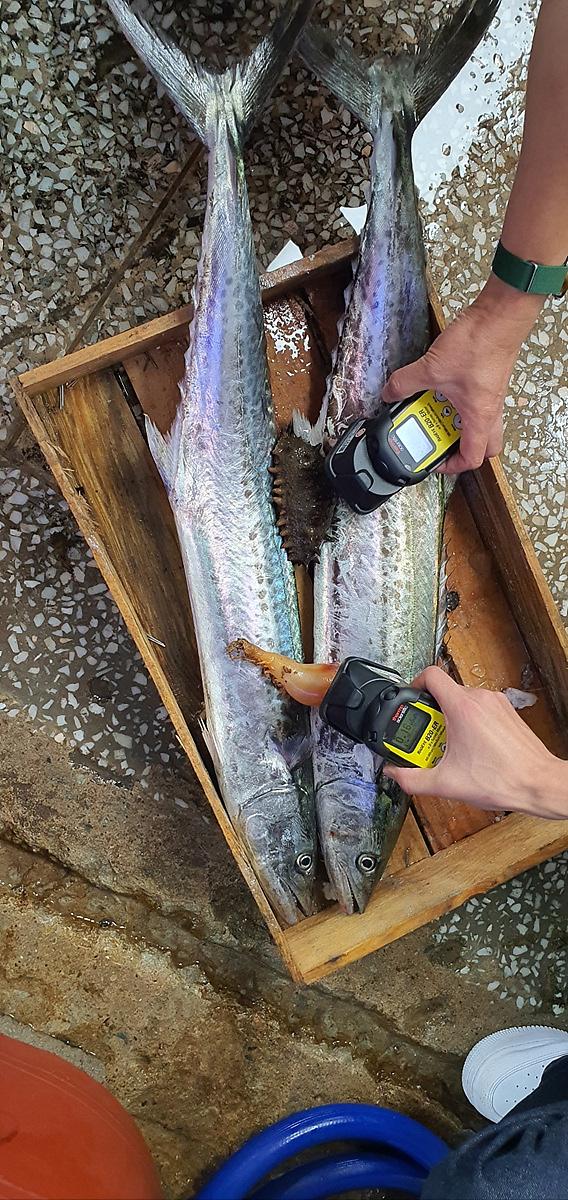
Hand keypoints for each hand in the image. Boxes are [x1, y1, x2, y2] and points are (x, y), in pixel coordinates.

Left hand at [381, 275, 543, 473]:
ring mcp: (492, 396)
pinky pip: (478, 403)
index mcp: (479, 418)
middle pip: (484, 446)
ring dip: (458, 424)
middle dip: (461, 449)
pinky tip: (444, 390)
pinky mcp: (490, 380)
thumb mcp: (431, 368)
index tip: (433, 461)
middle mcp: (490, 411)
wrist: (500, 315)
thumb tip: (389, 393)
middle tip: (438, 441)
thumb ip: (405, 383)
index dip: (451, 467)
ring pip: (481, 424)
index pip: (472, 458)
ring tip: (435, 414)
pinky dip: (460, 404)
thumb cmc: (479, 344)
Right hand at [383, 666, 567, 818]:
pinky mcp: (507, 712)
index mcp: (463, 708)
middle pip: (445, 691)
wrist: (539, 783)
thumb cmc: (504, 779)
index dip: (414, 683)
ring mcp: (496, 703)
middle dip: (431, 713)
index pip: (431, 675)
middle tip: (428, 737)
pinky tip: (470, 747)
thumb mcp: (447, 784)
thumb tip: (395, 774)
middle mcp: (481, 699)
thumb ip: (413, 779)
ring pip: (463, 700)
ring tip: (449, 746)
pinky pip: (480, 708)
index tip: (410, 701)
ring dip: (450, 719)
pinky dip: (469, 722)